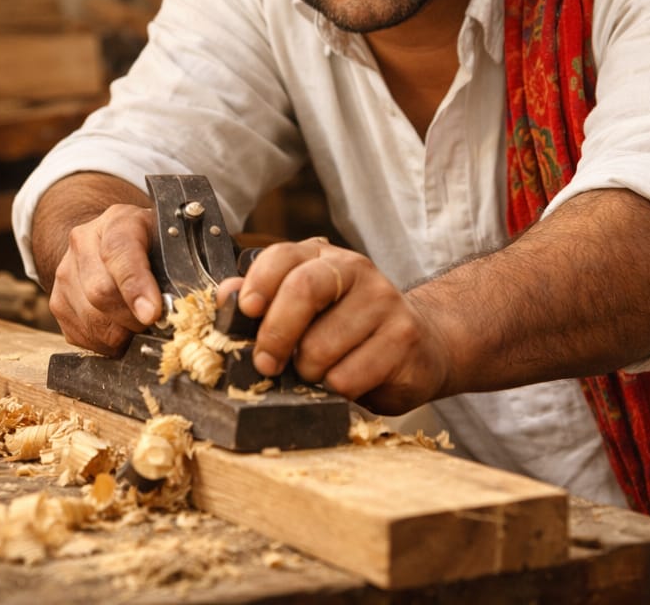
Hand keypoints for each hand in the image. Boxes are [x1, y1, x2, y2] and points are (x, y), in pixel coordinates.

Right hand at [48, 204, 161, 354]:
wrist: (114, 239)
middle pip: (101, 293)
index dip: (136, 287)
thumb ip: (175, 265)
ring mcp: (65, 272)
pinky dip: (105, 342)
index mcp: (117, 221)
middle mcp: (83, 242)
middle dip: (134, 318)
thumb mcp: (169, 240)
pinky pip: (80, 335)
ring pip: (90, 320)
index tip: (152, 313)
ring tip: (138, 324)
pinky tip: (120, 328)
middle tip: (155, 323)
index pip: (120, 252)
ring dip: (121, 333)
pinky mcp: (57, 301)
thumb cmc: (151, 243)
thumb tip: (176, 305)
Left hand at [217, 237, 450, 414]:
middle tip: (267, 364)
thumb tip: (225, 296)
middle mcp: (356, 270)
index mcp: (324, 257)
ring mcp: (384, 301)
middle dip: (275, 335)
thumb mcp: (309, 309)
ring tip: (320, 372)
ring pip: (320, 348)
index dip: (258, 285)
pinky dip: (337, 391)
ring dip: (309, 374)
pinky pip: (347, 378)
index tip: (245, 312)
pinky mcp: (404, 337)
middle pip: (304, 290)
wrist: (423, 344)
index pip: (283, 257)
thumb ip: (267, 299)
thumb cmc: (352, 328)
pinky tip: (348, 381)